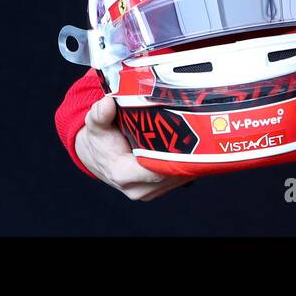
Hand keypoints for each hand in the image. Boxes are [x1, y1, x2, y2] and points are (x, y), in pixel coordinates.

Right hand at [75, 95, 194, 200]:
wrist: (97, 156)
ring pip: (179, 177)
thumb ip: (100, 114)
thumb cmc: (100, 140)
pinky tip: (193, 147)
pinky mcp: (158, 190)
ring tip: (199, 136)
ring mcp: (150, 192)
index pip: (157, 169)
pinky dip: (186, 163)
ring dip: (190, 159)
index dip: (174, 154)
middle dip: (187, 154)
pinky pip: (178, 178)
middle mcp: (138, 189)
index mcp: (123, 175)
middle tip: (200, 130)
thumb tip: (107, 104)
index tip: (187, 135)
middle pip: (173, 173)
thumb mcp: (96, 124)